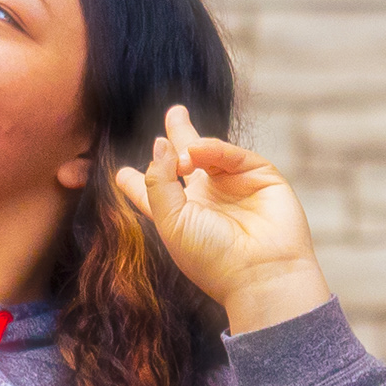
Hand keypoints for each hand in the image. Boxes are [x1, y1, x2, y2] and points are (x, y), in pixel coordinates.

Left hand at [113, 112, 333, 332]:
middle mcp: (207, 200)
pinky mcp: (260, 177)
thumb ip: (158, 181)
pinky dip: (215, 148)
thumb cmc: (212, 257)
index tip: (122, 174)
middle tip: (176, 113)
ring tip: (184, 157)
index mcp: (181, 216)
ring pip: (209, 152)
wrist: (262, 272)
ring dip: (191, 147)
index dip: (137, 183)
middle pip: (187, 161)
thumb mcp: (170, 222)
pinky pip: (233, 155)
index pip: (155, 194)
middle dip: (180, 137)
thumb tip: (161, 144)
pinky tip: (198, 150)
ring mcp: (235, 187)